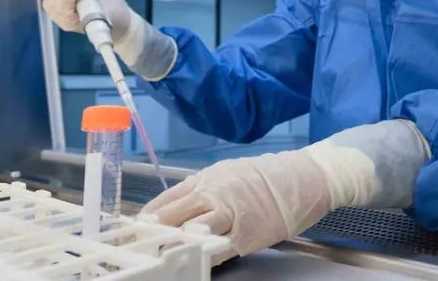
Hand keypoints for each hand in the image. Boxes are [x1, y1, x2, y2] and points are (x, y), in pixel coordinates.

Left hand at [140, 150, 333, 263]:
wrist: (304, 178)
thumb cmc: (266, 176)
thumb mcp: (229, 173)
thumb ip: (203, 188)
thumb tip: (180, 204)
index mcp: (207, 180)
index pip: (167, 199)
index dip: (147, 216)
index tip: (133, 228)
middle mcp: (214, 196)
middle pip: (172, 216)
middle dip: (153, 232)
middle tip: (136, 245)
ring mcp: (229, 216)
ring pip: (192, 232)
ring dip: (174, 244)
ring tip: (159, 255)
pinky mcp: (245, 236)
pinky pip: (217, 250)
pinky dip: (202, 257)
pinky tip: (191, 264)